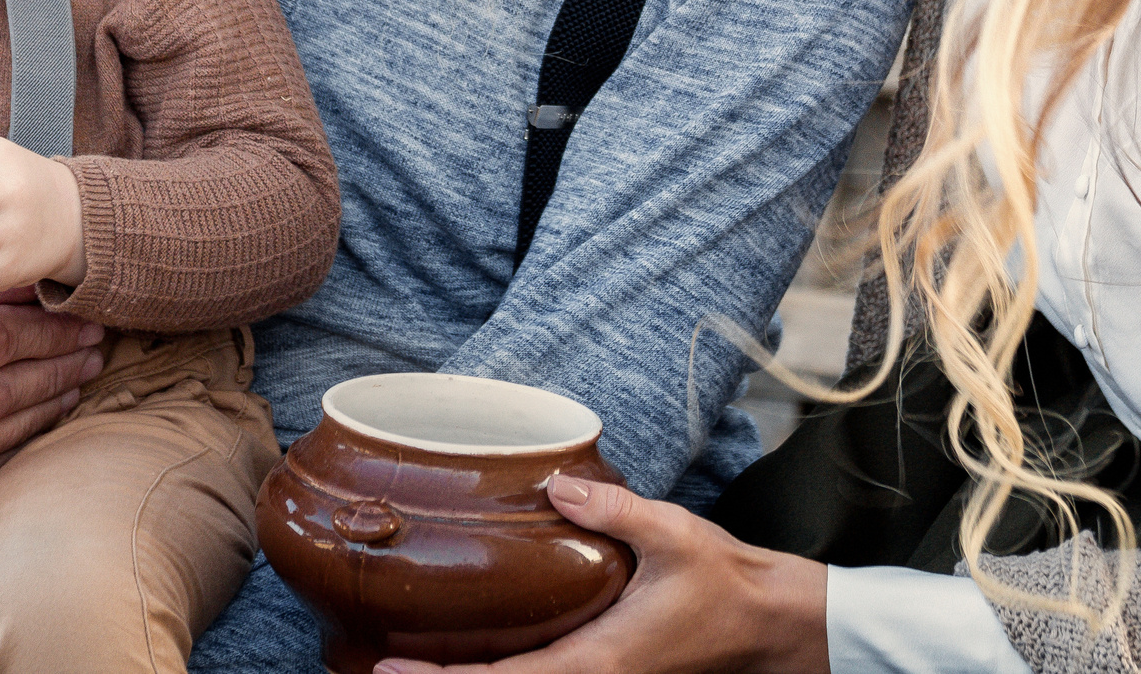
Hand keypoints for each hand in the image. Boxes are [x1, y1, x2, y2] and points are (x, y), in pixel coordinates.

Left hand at [375, 476, 829, 673]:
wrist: (774, 626)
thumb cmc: (730, 585)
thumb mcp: (675, 536)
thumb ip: (616, 511)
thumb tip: (559, 484)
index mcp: (599, 661)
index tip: (386, 668)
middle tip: (365, 660)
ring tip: (399, 656)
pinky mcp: (604, 668)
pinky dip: (497, 670)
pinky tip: (470, 648)